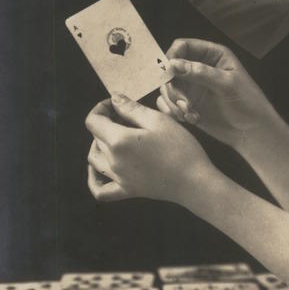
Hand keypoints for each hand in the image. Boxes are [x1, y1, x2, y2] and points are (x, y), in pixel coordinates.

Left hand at [85, 95, 214, 202]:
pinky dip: (93, 178)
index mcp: (119, 141)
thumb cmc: (180, 149)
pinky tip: (98, 169)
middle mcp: (114, 161)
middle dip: (106, 122)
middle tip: (127, 116)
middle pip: (96, 137)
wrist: (194, 182)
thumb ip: (131, 109)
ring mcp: (119, 178)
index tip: (115, 104)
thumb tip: (114, 98)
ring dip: (99, 144)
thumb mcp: (158, 120)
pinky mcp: (127, 191)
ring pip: (94, 158)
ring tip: (117, 136)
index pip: (93, 121)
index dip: (101, 108)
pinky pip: (100, 189)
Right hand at [156, 38, 275, 149]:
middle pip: (170, 69)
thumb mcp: (227, 84)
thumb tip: (172, 64)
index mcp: (212, 55)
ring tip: (190, 114)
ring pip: (167, 88)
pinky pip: (167, 104)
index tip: (169, 74)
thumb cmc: (248, 103)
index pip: (182, 46)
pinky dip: (173, 112)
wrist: (252, 132)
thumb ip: (200, 73)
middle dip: (173, 87)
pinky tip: (191, 119)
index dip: (172, 57)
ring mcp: (192, 87)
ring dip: (174, 102)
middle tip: (184, 103)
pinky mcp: (187, 103)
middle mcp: (198, 68)